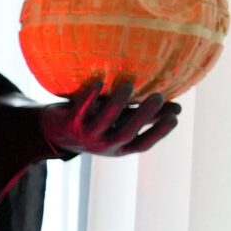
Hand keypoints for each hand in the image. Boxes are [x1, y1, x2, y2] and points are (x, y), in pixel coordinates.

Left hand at [43, 75, 180, 157]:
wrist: (52, 133)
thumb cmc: (96, 125)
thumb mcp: (121, 125)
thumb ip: (146, 118)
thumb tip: (178, 110)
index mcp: (118, 148)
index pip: (142, 145)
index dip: (158, 133)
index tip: (175, 118)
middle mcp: (103, 145)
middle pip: (125, 133)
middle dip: (143, 116)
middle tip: (158, 96)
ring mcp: (85, 136)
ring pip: (103, 121)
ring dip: (117, 103)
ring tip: (128, 85)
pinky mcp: (68, 124)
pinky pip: (80, 110)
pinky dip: (89, 96)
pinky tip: (98, 82)